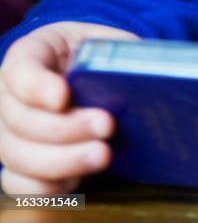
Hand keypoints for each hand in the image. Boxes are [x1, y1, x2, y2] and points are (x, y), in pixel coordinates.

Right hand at [0, 22, 138, 193]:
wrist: (93, 81)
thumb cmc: (100, 58)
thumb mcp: (111, 43)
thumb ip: (121, 55)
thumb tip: (151, 72)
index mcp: (32, 54)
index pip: (20, 69)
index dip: (36, 85)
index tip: (62, 96)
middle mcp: (10, 95)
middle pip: (19, 119)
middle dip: (64, 128)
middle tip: (106, 125)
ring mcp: (9, 132)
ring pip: (18, 155)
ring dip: (62, 160)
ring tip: (103, 155)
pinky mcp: (19, 163)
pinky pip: (18, 183)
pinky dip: (46, 186)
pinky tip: (78, 180)